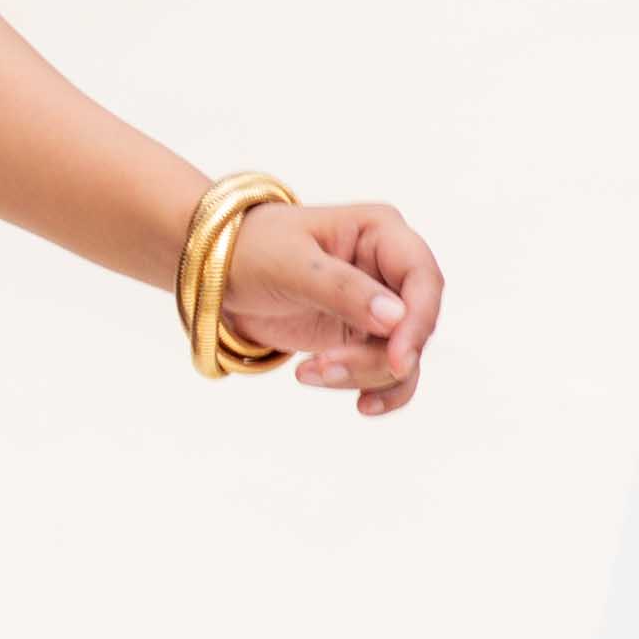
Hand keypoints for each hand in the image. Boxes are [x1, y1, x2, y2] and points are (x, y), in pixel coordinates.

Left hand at [219, 200, 442, 417]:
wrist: (215, 273)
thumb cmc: (251, 250)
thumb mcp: (291, 264)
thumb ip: (343, 289)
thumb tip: (396, 318)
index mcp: (380, 232)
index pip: (423, 278)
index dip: (418, 321)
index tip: (397, 360)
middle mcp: (387, 269)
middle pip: (414, 324)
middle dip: (379, 357)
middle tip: (325, 367)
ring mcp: (377, 306)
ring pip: (400, 354)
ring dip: (364, 375)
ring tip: (308, 373)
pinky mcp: (360, 337)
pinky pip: (385, 372)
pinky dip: (374, 389)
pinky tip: (361, 406)